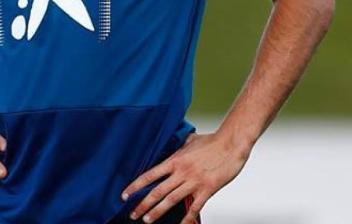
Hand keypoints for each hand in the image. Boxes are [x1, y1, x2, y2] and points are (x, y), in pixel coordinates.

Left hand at [123, 132, 249, 222]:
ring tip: (147, 220)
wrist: (231, 144)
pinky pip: (195, 207)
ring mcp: (194, 182)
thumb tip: (171, 147)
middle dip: (143, 204)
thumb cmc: (211, 141)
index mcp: (174, 160)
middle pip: (157, 191)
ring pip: (171, 200)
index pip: (149, 175)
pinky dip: (188, 218)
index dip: (135, 186)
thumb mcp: (189, 141)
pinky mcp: (208, 189)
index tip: (125, 195)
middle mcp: (181, 172)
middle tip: (133, 214)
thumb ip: (178, 148)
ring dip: (158, 211)